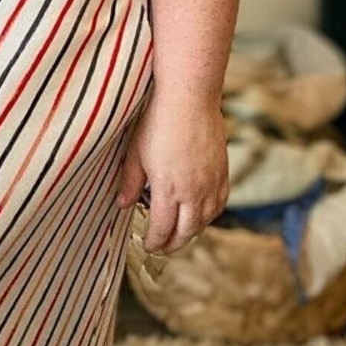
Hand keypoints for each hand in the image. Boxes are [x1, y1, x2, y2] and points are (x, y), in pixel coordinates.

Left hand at [114, 90, 229, 254]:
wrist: (189, 97)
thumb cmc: (158, 121)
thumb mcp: (135, 153)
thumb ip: (130, 183)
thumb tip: (122, 204)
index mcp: (169, 191)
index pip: (162, 230)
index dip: (154, 242)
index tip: (148, 245)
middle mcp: (194, 193)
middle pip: (186, 232)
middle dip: (172, 244)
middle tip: (162, 247)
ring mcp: (211, 183)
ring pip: (205, 221)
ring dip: (191, 232)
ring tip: (179, 234)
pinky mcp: (223, 172)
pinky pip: (220, 204)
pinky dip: (209, 215)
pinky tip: (201, 213)